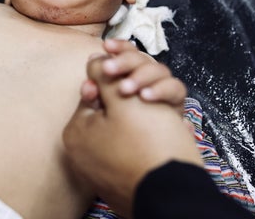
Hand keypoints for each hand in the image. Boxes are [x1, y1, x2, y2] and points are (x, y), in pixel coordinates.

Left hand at [63, 46, 201, 217]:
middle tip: (146, 95)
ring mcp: (108, 164)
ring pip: (134, 122)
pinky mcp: (131, 174)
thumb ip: (103, 74)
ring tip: (162, 113)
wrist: (175, 195)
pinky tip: (177, 130)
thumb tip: (94, 60)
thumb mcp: (123, 98)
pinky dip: (161, 132)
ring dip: (152, 109)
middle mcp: (87, 150)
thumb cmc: (149, 145)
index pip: (94, 90)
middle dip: (135, 92)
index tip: (129, 79)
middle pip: (112, 104)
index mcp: (77, 131)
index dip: (115, 78)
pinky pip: (146, 143)